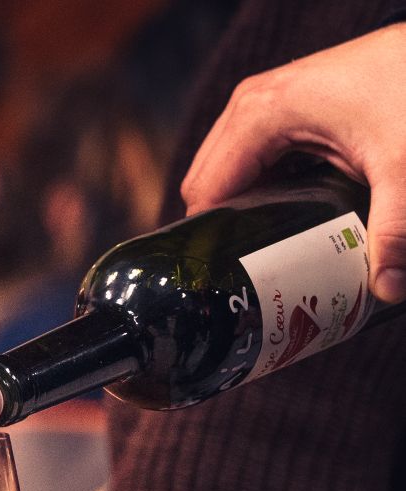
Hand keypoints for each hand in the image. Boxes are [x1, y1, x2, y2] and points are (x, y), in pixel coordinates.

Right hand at [180, 24, 405, 301]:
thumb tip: (386, 288)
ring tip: (265, 247)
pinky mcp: (278, 106)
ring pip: (224, 171)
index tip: (231, 278)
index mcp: (259, 114)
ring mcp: (261, 103)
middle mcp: (249, 105)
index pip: (204, 192)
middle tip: (250, 270)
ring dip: (240, 209)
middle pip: (206, 184)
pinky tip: (285, 213)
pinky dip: (257, 186)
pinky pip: (247, 157)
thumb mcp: (403, 164)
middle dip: (223, 227)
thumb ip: (393, 228)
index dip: (211, 239)